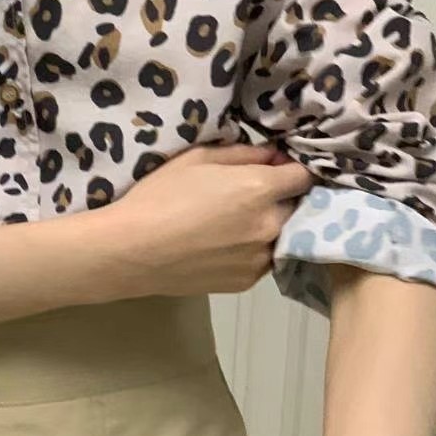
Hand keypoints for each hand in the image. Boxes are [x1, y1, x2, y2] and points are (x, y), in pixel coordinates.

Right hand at [83, 140, 315, 306]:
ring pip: (281, 236)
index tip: (276, 167)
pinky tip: (223, 246)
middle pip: (297, 207)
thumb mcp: (197, 158)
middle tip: (249, 195)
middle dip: (281, 198)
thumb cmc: (159, 197)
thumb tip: (273, 155)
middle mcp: (270, 225)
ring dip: (268, 227)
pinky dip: (252, 251)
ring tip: (234, 224)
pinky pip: (262, 259)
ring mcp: (260, 258)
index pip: (304, 175)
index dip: (291, 168)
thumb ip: (244, 153)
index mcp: (260, 189)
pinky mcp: (246, 282)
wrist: (131, 251)